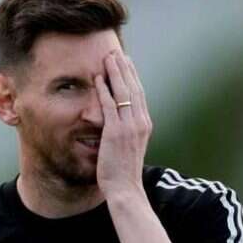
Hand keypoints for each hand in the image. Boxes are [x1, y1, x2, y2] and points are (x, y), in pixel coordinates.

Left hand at [94, 51, 152, 197]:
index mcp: (144, 125)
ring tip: (109, 57)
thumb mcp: (128, 148)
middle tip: (117, 53)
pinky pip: (109, 106)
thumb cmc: (123, 172)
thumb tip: (117, 125)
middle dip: (125, 69)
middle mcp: (140, 123)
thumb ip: (125, 133)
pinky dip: (104, 90)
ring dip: (116, 73)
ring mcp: (129, 127)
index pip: (139, 95)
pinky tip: (98, 78)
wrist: (125, 189)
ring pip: (123, 93)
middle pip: (134, 88)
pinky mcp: (115, 132)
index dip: (132, 77)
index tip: (126, 63)